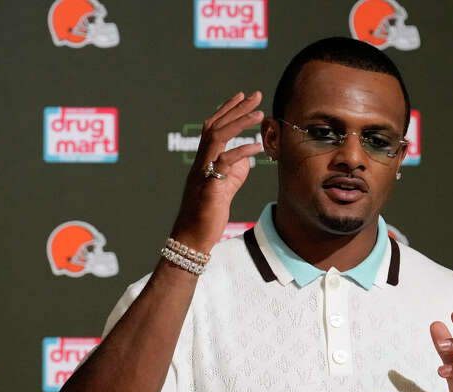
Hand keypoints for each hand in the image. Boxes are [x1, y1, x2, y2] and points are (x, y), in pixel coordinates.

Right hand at [170, 91, 264, 252]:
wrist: (193, 236)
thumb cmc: (209, 212)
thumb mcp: (226, 186)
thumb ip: (236, 169)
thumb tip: (249, 156)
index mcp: (203, 160)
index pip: (213, 127)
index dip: (227, 109)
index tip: (243, 96)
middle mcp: (200, 162)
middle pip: (214, 126)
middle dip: (235, 108)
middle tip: (255, 94)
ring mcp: (203, 173)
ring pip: (216, 138)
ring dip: (239, 123)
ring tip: (259, 114)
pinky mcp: (210, 187)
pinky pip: (224, 163)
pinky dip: (242, 152)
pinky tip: (257, 147)